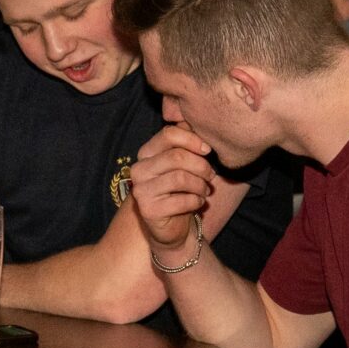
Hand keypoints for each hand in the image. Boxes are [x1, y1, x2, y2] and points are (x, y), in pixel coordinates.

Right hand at [127, 124, 219, 250]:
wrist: (173, 227)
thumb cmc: (181, 190)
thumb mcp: (184, 163)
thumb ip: (186, 141)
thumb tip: (193, 121)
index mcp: (146, 153)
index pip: (168, 134)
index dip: (193, 140)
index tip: (207, 150)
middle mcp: (139, 170)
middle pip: (177, 157)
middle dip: (201, 166)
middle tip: (210, 176)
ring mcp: (141, 190)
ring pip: (180, 178)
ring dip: (200, 185)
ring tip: (205, 190)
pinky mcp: (148, 210)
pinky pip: (181, 200)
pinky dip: (196, 201)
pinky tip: (197, 203)